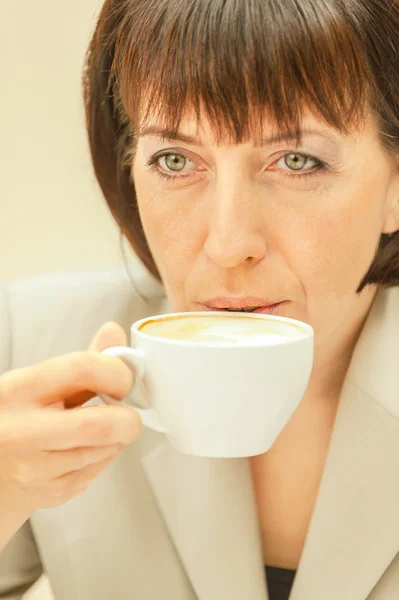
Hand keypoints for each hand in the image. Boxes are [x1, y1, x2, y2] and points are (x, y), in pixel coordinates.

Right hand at [0, 322, 140, 514]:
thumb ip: (80, 363)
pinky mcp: (47, 492)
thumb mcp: (34, 384)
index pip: (82, 369)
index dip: (117, 371)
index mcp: (18, 390)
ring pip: (103, 451)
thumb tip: (115, 333)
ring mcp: (33, 467)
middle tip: (129, 413)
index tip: (124, 378)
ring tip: (103, 429)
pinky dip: (103, 457)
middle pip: (99, 424)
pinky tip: (86, 449)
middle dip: (128, 419)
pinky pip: (95, 472)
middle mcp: (21, 430)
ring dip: (116, 438)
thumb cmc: (10, 420)